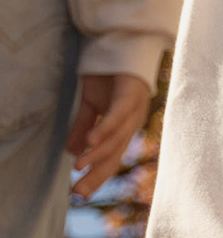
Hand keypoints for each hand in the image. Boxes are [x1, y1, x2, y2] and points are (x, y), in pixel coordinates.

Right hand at [65, 73, 150, 198]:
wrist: (120, 44)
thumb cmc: (108, 76)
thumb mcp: (91, 105)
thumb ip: (83, 127)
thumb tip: (72, 151)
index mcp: (123, 127)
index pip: (111, 157)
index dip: (97, 175)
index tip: (79, 194)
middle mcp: (132, 121)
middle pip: (116, 153)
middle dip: (98, 173)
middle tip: (79, 192)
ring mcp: (135, 107)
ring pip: (117, 136)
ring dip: (98, 152)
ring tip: (80, 166)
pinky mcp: (132, 92)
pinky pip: (119, 114)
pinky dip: (105, 128)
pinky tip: (91, 141)